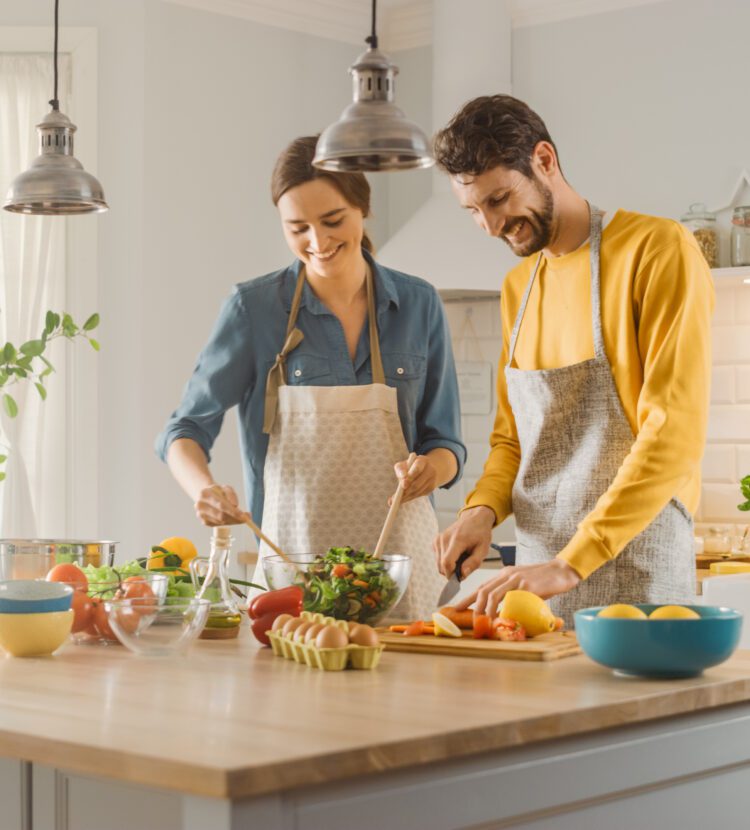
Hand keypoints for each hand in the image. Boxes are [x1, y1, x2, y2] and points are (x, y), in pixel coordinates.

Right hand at [194, 484, 248, 526]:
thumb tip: (235, 505)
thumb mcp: (225, 488)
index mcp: (205, 494)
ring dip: (232, 520)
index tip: (243, 515)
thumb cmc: (217, 491)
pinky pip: (219, 524)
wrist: (205, 495)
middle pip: (220, 515)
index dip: (233, 511)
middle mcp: (200, 505)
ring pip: (220, 521)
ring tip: (240, 517)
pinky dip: (227, 522)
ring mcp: (201, 514)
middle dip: (235, 518)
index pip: (221, 505)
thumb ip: (231, 494)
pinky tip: (231, 518)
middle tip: (246, 519)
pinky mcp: (204, 521)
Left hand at [391, 454, 437, 503]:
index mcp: (423, 460)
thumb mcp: (403, 465)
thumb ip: (400, 471)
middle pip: (417, 483)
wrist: (425, 468)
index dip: (410, 477)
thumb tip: (401, 484)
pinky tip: (403, 499)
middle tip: (396, 497)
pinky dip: (410, 497)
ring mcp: (432, 479)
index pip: (417, 468)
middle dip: (406, 491)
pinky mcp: (431, 488)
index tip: (403, 484)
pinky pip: (419, 494)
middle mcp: (430, 470)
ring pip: (417, 491)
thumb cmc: (410, 466)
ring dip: (406, 496)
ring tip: (395, 501)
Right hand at [432, 505, 494, 578]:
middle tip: (464, 566)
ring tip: (461, 558)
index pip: (447, 562)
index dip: (451, 575)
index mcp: (457, 540)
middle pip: (441, 565)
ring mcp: (438, 539)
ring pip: (438, 563)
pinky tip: (455, 554)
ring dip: (449, 566)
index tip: (460, 578)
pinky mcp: (435, 540)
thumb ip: (473, 563)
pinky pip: (438, 558)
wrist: (474, 518)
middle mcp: (444, 538)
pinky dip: (445, 560)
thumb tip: (462, 575)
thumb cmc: (480, 534)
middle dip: (452, 571)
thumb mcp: (483, 550)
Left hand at [454, 560, 580, 615]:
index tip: (458, 607)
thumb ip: (513, 594)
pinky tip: (500, 618)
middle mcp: (507, 575)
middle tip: (469, 620)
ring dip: (485, 610)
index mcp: (505, 574)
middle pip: (483, 590)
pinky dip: (502, 609)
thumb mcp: (524, 585)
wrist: (562, 571)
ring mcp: (516, 579)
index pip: (482, 586)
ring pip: (493, 594)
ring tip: (483, 622)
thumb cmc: (544, 580)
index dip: (468, 598)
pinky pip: (510, 599)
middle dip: (472, 605)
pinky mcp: (527, 586)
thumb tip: (504, 612)